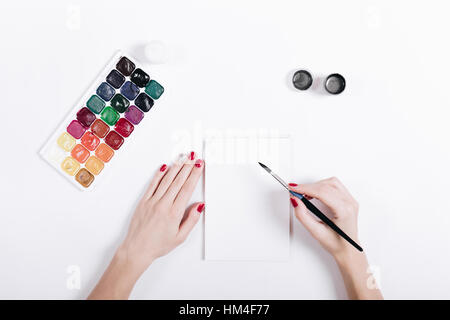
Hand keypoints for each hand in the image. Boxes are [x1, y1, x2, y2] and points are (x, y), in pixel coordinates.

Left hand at [89, 152, 203, 298]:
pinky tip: (165, 166)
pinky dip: (159, 174)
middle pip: (178, 181)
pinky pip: (152, 184)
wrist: (137, 249)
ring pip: (167, 180)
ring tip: (183, 158)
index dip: (194, 175)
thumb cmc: (158, 245)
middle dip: (188, 167)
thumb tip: (199, 206)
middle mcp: (163, 204)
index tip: (199, 165)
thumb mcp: (180, 237)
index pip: (187, 188)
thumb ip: (191, 220)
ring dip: (176, 167)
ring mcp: (152, 201)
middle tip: (194, 156)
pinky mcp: (143, 201)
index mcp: (174, 213)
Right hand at [289, 177, 358, 257]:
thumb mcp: (316, 232)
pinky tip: (314, 194)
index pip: (322, 192)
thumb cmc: (337, 243)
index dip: (305, 188)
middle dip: (308, 187)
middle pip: (326, 185)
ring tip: (305, 194)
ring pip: (331, 182)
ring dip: (316, 185)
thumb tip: (296, 201)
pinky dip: (322, 187)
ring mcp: (351, 200)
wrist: (348, 249)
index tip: (293, 188)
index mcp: (344, 211)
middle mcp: (350, 203)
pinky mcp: (348, 200)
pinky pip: (335, 186)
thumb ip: (303, 216)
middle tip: (295, 192)